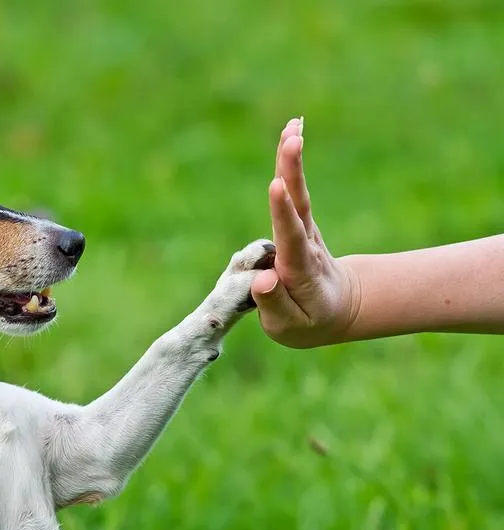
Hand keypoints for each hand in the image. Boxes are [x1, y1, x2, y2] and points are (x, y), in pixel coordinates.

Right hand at [250, 118, 360, 347]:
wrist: (339, 308)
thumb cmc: (309, 322)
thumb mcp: (290, 328)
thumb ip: (275, 305)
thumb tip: (263, 278)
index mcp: (300, 271)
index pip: (291, 239)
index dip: (282, 213)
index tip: (277, 186)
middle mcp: (305, 245)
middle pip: (299, 206)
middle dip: (293, 173)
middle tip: (292, 140)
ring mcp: (305, 230)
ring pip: (298, 193)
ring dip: (293, 160)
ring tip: (292, 126)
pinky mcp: (300, 222)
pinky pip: (294, 190)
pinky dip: (291, 163)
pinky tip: (291, 132)